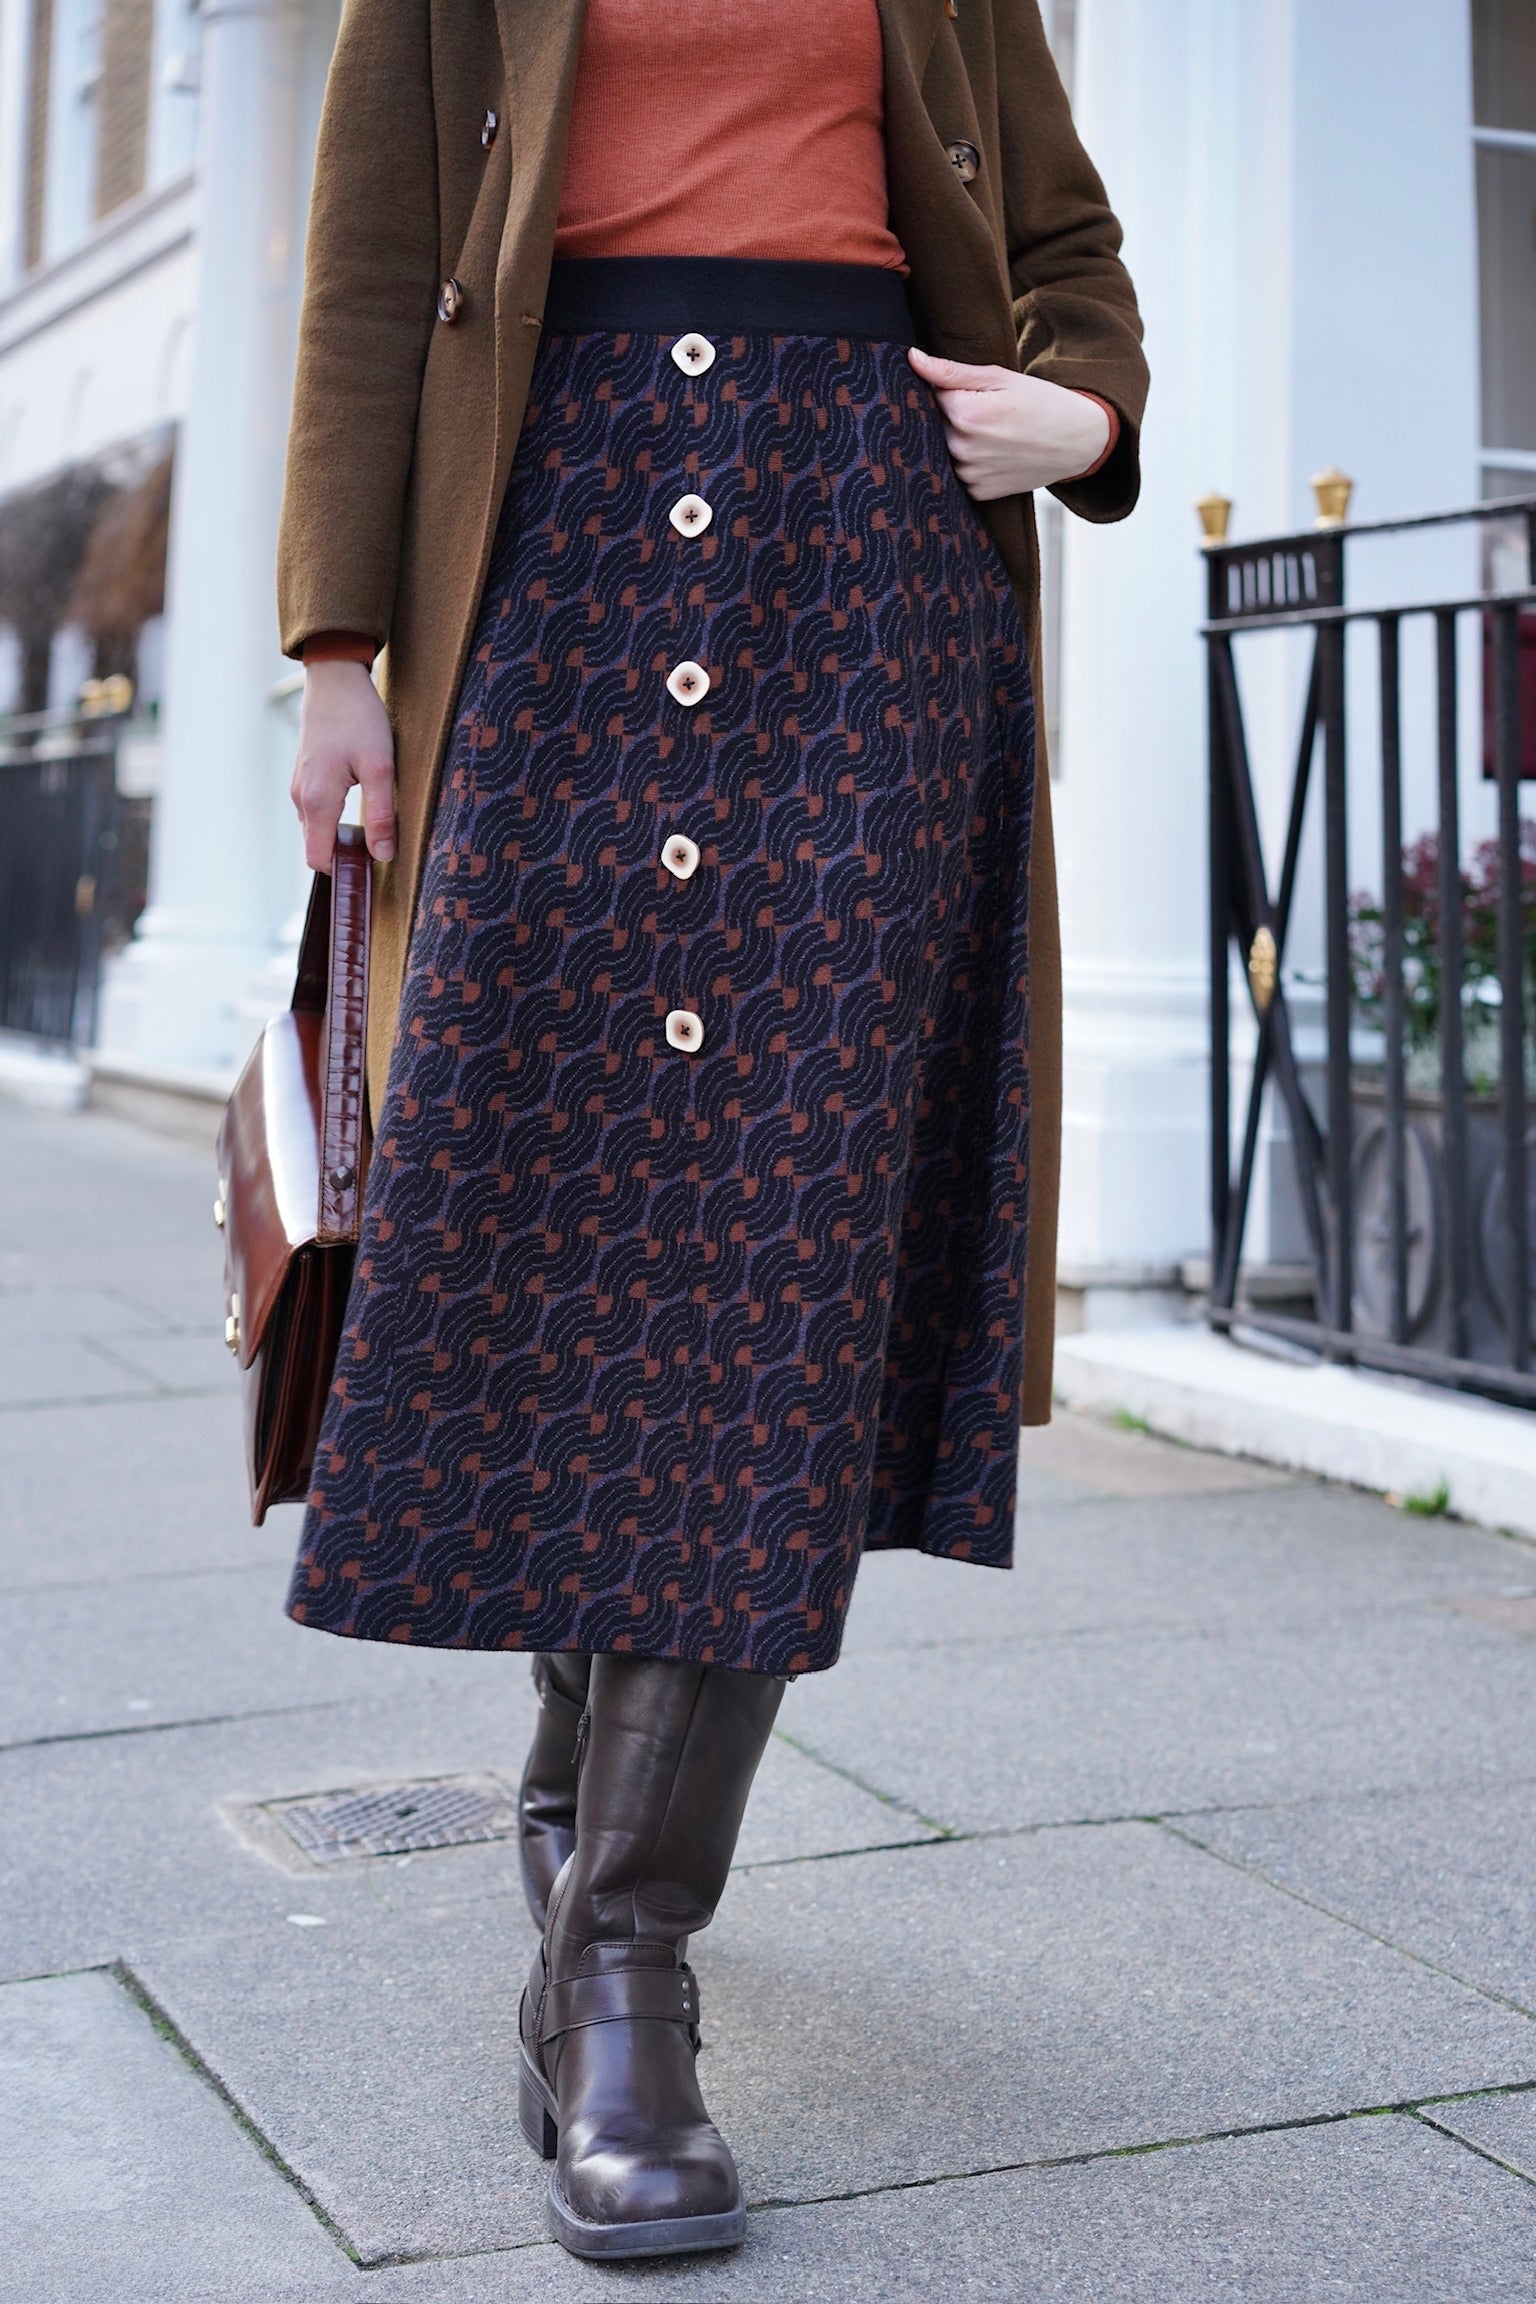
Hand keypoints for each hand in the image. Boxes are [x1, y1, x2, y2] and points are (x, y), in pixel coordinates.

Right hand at [291, 658, 395, 870]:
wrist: (334, 679)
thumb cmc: (358, 718)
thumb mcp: (380, 767)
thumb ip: (381, 814)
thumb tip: (383, 855)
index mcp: (317, 801)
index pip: (318, 858)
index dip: (343, 870)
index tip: (371, 869)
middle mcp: (301, 798)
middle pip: (317, 846)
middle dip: (344, 854)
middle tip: (379, 848)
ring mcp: (299, 787)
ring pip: (317, 828)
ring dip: (340, 834)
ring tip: (373, 824)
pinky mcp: (305, 777)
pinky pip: (317, 811)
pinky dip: (335, 817)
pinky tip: (359, 801)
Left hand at [907, 349, 1110, 500]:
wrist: (1077, 441)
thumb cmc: (1041, 403)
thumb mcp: (999, 377)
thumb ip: (952, 371)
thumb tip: (913, 358)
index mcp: (966, 415)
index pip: (929, 395)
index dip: (943, 388)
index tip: (964, 388)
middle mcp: (962, 449)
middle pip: (933, 425)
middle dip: (946, 415)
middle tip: (980, 410)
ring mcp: (969, 475)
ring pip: (942, 449)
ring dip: (955, 439)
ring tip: (988, 431)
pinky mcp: (977, 492)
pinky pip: (956, 472)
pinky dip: (966, 461)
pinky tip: (989, 452)